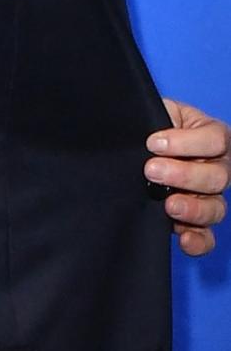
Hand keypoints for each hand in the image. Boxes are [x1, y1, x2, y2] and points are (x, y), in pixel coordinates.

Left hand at [145, 99, 229, 256]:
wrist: (134, 146)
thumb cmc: (148, 125)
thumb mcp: (156, 112)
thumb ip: (159, 117)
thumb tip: (148, 129)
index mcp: (211, 136)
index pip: (216, 140)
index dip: (186, 143)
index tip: (152, 143)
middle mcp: (217, 167)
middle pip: (218, 176)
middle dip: (183, 174)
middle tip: (151, 171)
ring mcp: (209, 196)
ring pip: (216, 207)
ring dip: (193, 208)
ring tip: (168, 205)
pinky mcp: (196, 220)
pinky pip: (207, 235)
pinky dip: (199, 240)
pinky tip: (184, 239)